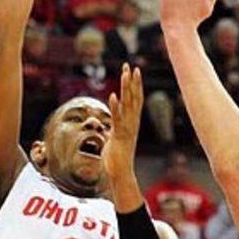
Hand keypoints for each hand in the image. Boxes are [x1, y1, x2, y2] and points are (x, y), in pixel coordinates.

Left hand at [103, 63, 143, 188]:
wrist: (120, 173)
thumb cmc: (116, 159)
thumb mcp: (112, 139)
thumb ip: (110, 130)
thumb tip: (103, 127)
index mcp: (132, 123)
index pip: (136, 100)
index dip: (135, 85)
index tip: (133, 71)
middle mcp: (132, 123)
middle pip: (134, 98)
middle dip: (132, 81)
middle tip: (130, 65)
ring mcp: (127, 129)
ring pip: (128, 104)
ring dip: (126, 88)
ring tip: (125, 73)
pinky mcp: (120, 136)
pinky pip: (117, 118)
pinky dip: (115, 107)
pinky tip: (113, 95)